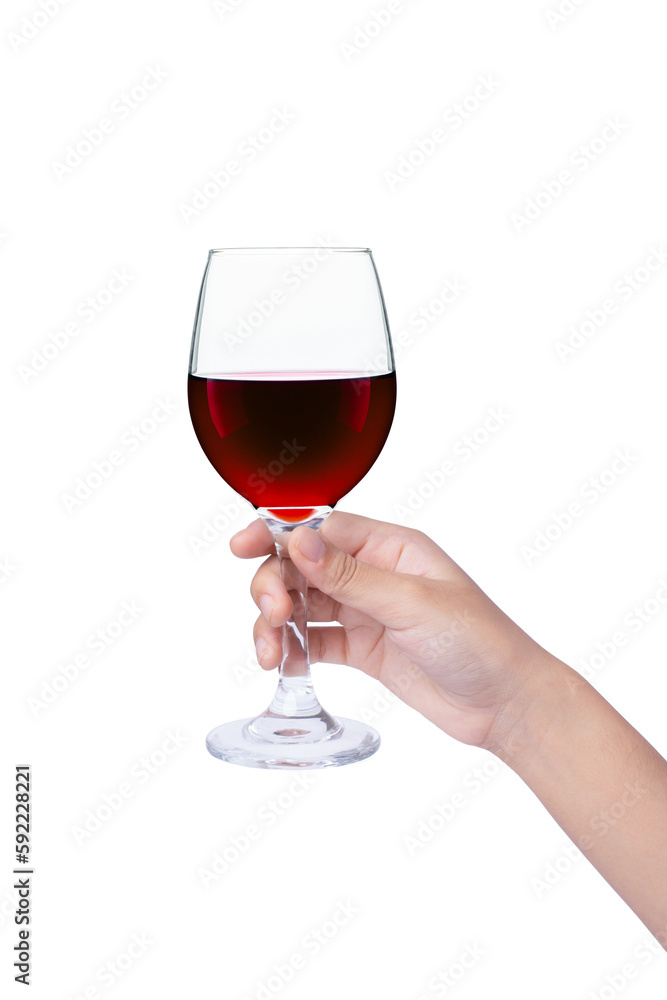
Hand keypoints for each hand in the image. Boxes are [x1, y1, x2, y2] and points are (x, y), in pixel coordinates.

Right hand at [230, 510, 551, 750]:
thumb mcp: (412, 603)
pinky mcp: (364, 648)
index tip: (242, 546)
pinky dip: (292, 650)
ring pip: (302, 603)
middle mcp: (374, 574)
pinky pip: (314, 640)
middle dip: (274, 585)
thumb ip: (349, 575)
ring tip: (269, 650)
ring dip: (276, 621)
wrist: (505, 705)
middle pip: (302, 565)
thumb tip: (297, 540)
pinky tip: (283, 663)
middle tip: (271, 613)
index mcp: (391, 547)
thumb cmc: (479, 642)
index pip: (321, 527)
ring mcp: (367, 611)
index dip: (277, 534)